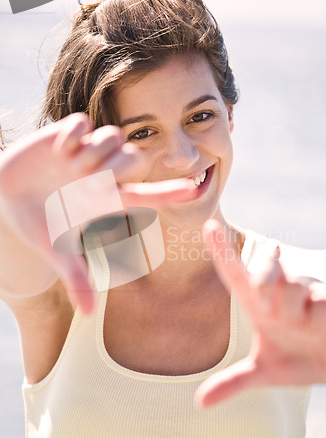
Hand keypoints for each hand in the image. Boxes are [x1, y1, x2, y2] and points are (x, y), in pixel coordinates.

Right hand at [0, 113, 195, 313]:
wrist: (6, 192)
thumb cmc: (36, 222)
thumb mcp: (56, 250)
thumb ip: (75, 276)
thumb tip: (88, 314)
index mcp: (107, 199)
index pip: (146, 195)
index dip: (170, 193)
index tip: (195, 190)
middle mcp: (104, 173)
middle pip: (135, 158)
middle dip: (115, 166)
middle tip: (84, 178)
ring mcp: (88, 151)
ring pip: (112, 136)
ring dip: (91, 153)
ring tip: (68, 165)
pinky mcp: (69, 133)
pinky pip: (83, 124)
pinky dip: (71, 136)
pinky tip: (57, 149)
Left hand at [195, 219, 325, 406]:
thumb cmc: (296, 360)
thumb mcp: (264, 373)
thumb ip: (234, 383)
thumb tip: (199, 403)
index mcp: (257, 303)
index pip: (234, 272)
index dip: (221, 250)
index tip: (208, 227)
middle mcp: (279, 291)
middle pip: (264, 269)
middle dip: (265, 281)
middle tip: (271, 310)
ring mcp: (305, 292)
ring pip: (292, 287)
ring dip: (297, 315)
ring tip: (304, 329)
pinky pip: (320, 303)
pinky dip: (319, 322)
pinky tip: (323, 328)